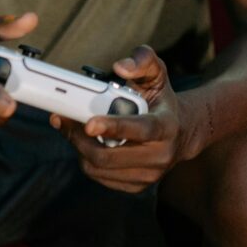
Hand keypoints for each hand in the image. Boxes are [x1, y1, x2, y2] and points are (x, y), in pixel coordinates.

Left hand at [51, 46, 183, 193]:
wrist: (181, 133)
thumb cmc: (161, 101)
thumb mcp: (157, 74)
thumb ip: (143, 60)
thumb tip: (120, 66)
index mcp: (167, 126)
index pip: (141, 129)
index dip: (114, 127)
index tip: (90, 123)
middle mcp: (160, 155)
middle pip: (109, 155)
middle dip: (80, 138)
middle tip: (64, 119)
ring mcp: (148, 175)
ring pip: (98, 168)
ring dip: (79, 147)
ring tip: (74, 128)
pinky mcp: (136, 186)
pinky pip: (99, 176)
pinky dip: (86, 158)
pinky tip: (88, 142)